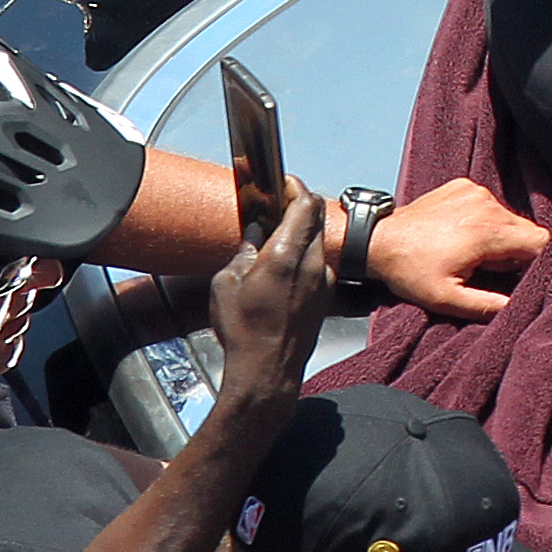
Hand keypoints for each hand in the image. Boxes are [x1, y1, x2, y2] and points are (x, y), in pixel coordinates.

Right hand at [209, 182, 337, 398]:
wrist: (267, 370)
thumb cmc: (244, 331)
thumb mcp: (226, 285)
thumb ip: (242, 252)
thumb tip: (252, 236)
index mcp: (286, 256)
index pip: (305, 205)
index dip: (296, 187)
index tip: (285, 181)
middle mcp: (311, 264)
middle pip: (315, 219)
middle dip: (298, 207)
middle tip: (277, 206)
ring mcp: (323, 280)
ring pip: (318, 242)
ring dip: (301, 234)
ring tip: (275, 241)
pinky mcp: (325, 295)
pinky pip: (318, 264)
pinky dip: (305, 257)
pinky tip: (284, 269)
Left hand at [362, 177, 547, 320]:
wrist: (378, 239)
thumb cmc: (410, 270)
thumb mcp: (446, 299)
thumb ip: (487, 305)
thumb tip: (516, 306)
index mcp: (488, 232)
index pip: (540, 242)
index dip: (534, 261)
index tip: (514, 275)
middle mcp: (487, 205)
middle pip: (527, 229)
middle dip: (516, 251)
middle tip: (487, 267)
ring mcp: (475, 192)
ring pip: (509, 217)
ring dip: (499, 235)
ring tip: (470, 250)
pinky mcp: (464, 185)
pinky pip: (490, 204)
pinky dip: (484, 219)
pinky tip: (461, 232)